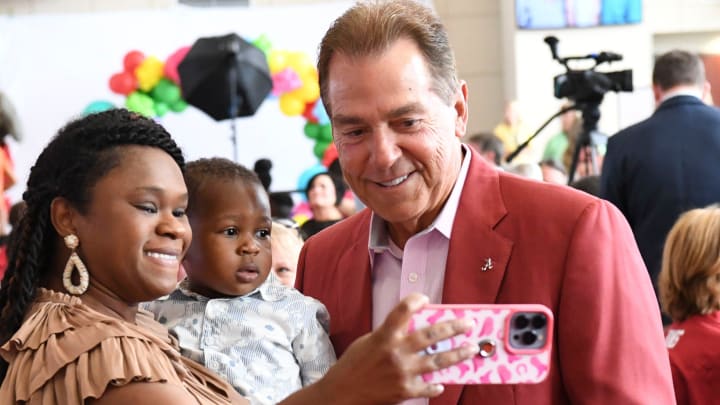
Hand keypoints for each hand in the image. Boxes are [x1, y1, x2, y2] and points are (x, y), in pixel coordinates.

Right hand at [317, 293, 477, 404]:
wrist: (341, 394)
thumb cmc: (352, 366)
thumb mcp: (367, 342)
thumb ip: (388, 334)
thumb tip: (410, 327)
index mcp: (384, 336)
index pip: (403, 310)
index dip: (416, 301)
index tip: (425, 299)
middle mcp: (396, 352)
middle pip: (431, 335)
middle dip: (453, 327)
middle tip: (468, 324)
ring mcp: (402, 372)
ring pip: (438, 361)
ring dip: (458, 354)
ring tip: (471, 348)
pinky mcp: (404, 391)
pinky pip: (428, 387)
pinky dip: (437, 385)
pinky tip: (443, 383)